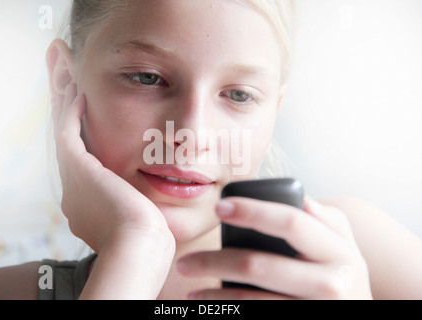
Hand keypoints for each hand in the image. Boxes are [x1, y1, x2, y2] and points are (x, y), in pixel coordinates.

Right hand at [52, 83, 173, 251]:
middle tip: (70, 96)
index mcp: (89, 208)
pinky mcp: (77, 168)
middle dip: (70, 123)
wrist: (139, 246)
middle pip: (71, 149)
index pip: (85, 169)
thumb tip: (148, 205)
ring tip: (71, 85)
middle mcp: (74, 194)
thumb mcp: (142, 223)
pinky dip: (72, 112)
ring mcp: (72, 182)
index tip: (92, 129)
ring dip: (67, 110)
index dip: (86, 146)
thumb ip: (139, 211)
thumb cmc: (150, 241)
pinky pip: (68, 132)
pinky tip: (81, 94)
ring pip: (65, 137)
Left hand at [177, 197, 371, 299]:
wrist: (359, 317)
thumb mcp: (345, 245)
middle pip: (258, 265)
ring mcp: (312, 309)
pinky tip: (209, 303)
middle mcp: (331, 283)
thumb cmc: (343, 276)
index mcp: (339, 251)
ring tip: (191, 287)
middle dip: (214, 261)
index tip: (219, 207)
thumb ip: (326, 219)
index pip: (291, 222)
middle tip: (184, 261)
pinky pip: (255, 315)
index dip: (253, 211)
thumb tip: (301, 197)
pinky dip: (226, 309)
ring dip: (213, 293)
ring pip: (250, 299)